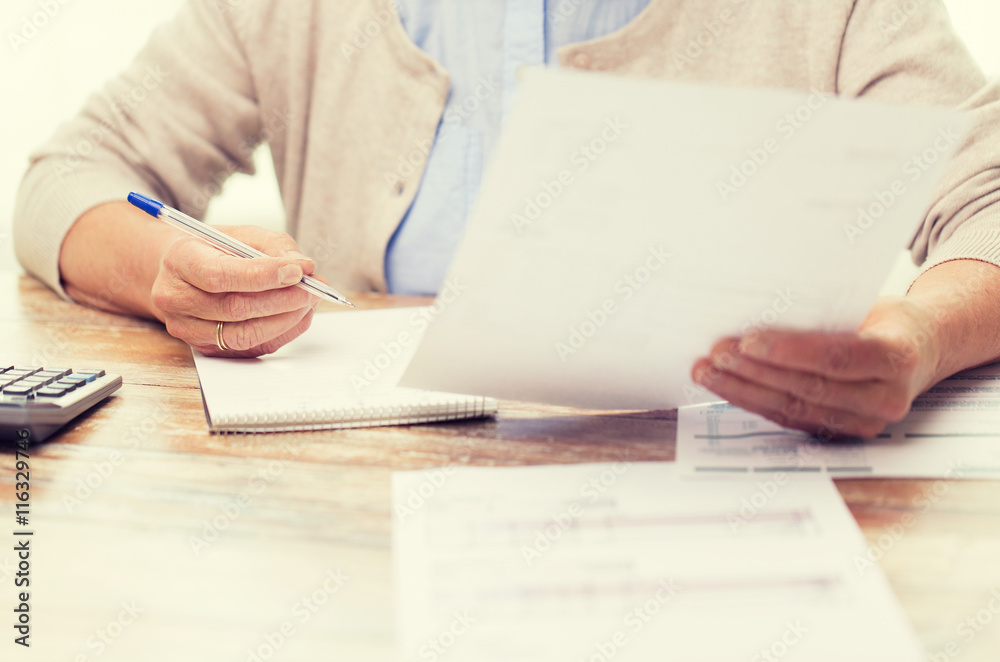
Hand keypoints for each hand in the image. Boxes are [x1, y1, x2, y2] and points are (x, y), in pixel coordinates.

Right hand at [151, 225, 318, 356]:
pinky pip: (251, 348)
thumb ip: (273, 245)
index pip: (220, 275)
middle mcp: (176, 299)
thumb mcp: (240, 234)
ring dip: (287, 319)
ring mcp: (188, 329)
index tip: (299, 270)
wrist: (181, 272)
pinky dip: (282, 332)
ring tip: (310, 301)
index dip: (264, 275)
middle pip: (235, 309)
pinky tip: (298, 315)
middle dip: (283, 299)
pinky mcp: (206, 348)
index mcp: (180, 262)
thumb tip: (303, 265)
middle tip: (314, 288)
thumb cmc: (215, 249)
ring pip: (245, 335)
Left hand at [691, 296, 942, 438]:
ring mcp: (864, 422)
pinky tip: (726, 387)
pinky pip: (790, 419)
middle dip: (755, 372)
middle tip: (716, 355)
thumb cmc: (884, 318)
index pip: (837, 357)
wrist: (920, 349)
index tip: (747, 341)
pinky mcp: (841, 433)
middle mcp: (885, 397)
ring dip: (743, 391)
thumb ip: (823, 311)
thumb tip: (756, 304)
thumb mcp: (866, 303)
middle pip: (809, 388)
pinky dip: (754, 402)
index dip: (790, 352)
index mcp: (896, 356)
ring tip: (708, 372)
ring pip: (794, 409)